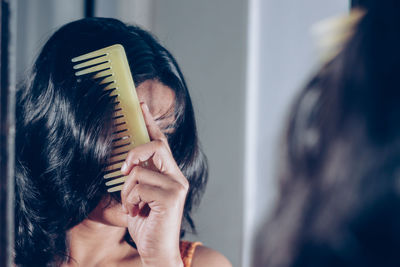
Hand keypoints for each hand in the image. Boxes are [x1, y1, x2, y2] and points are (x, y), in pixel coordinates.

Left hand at [120, 103, 187, 266]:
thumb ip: (138, 178)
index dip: (150, 122)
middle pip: (156, 146)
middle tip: (123, 170)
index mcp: (170, 175)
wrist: (156, 250)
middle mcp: (177, 177)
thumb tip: (126, 164)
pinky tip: (136, 212)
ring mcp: (176, 186)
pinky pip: (139, 186)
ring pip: (140, 170)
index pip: (161, 142)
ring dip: (127, 191)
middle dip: (134, 153)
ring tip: (132, 206)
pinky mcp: (172, 196)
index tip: (140, 106)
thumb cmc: (147, 224)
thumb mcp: (139, 197)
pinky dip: (130, 200)